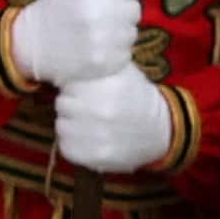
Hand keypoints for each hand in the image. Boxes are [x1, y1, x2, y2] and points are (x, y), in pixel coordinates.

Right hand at [3, 0, 145, 91]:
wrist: (32, 45)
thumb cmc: (53, 7)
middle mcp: (100, 17)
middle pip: (134, 8)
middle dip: (122, 8)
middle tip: (104, 13)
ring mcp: (103, 44)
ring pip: (132, 31)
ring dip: (120, 31)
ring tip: (100, 31)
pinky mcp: (105, 64)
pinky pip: (126, 53)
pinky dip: (116, 51)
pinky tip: (100, 47)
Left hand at [50, 68, 173, 178]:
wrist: (158, 130)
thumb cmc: (135, 96)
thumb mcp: (122, 71)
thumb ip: (96, 65)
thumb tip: (67, 61)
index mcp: (109, 85)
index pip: (68, 84)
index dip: (74, 87)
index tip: (83, 91)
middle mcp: (102, 110)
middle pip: (62, 104)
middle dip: (71, 104)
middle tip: (84, 107)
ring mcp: (98, 135)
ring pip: (61, 126)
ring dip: (69, 124)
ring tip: (85, 123)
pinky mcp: (94, 157)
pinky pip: (65, 147)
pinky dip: (71, 143)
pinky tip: (85, 138)